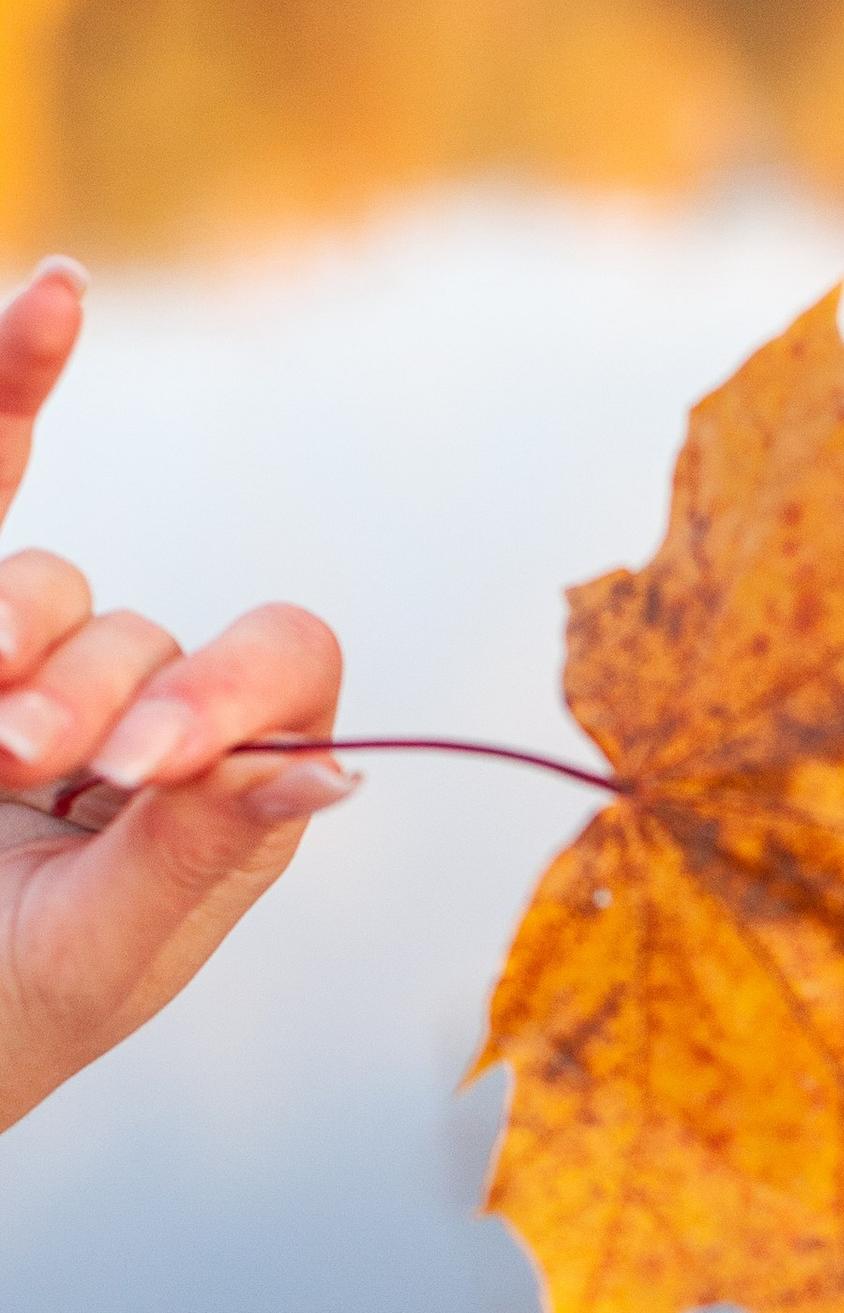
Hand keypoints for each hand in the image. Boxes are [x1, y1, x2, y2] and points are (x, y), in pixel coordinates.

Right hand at [0, 258, 351, 1132]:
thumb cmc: (4, 1015)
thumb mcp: (103, 950)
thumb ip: (203, 850)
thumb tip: (340, 767)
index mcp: (227, 794)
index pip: (286, 672)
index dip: (229, 695)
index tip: (146, 768)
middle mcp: (147, 716)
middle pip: (158, 632)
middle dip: (95, 699)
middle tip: (28, 772)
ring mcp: (41, 670)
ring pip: (55, 587)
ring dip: (18, 648)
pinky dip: (15, 392)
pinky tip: (56, 297)